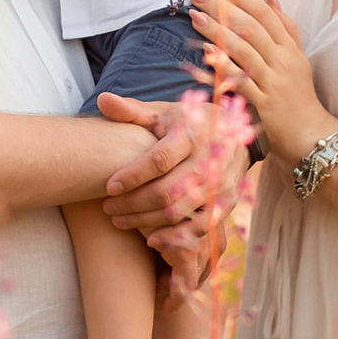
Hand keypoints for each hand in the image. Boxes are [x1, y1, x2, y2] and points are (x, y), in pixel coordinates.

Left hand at [94, 92, 223, 233]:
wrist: (234, 131)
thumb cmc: (187, 123)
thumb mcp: (162, 113)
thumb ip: (132, 111)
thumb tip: (103, 99)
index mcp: (191, 134)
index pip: (159, 160)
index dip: (132, 175)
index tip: (108, 186)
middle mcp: (209, 160)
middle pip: (166, 191)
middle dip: (133, 204)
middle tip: (107, 208)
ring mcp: (220, 184)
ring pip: (179, 212)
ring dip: (146, 221)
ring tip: (119, 220)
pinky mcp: (227, 202)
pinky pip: (199, 227)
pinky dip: (174, 237)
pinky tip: (150, 239)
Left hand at [188, 0, 334, 165]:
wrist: (309, 132)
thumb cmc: (299, 94)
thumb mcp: (297, 56)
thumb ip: (285, 25)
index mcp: (288, 46)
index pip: (263, 12)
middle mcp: (282, 59)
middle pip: (251, 26)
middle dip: (222, 7)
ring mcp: (273, 80)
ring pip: (244, 49)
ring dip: (217, 31)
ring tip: (194, 16)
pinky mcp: (263, 102)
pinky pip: (241, 80)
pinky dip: (224, 66)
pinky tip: (206, 53)